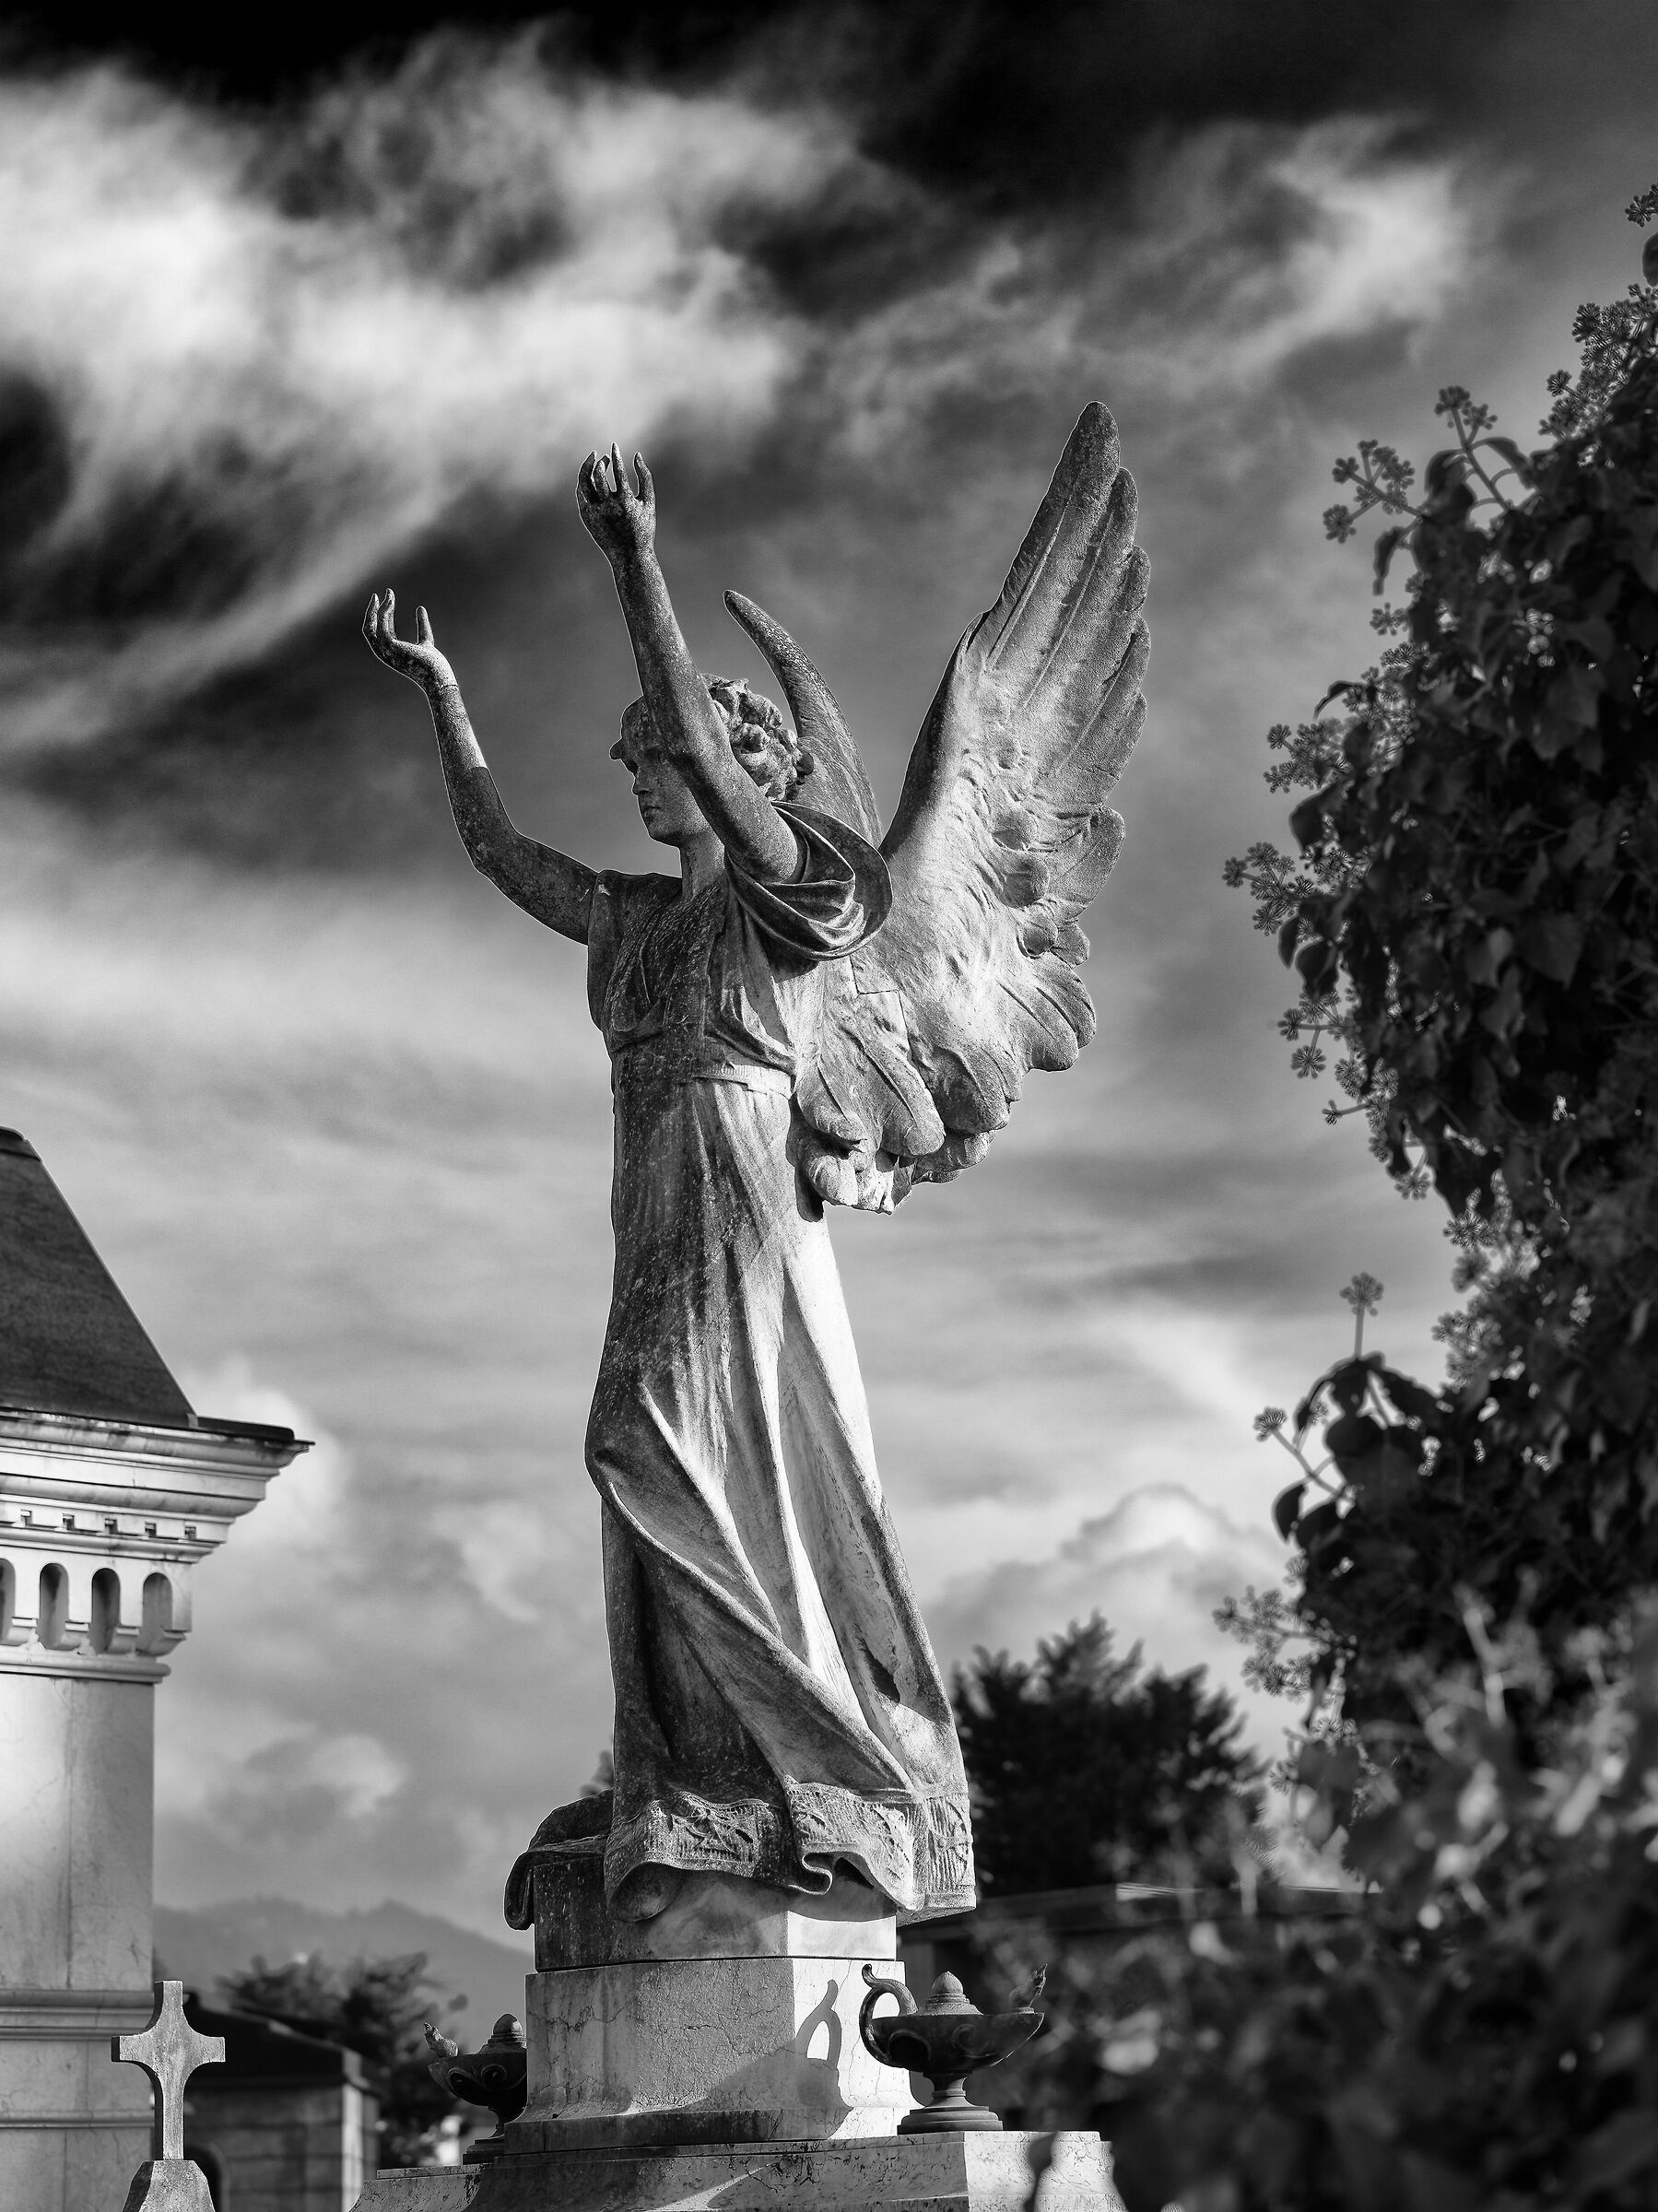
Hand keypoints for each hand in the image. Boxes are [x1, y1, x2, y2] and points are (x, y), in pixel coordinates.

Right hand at [362, 589, 454, 689]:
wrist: (438, 677)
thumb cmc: (434, 665)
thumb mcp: (426, 640)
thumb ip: (423, 626)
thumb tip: (420, 608)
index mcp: (391, 652)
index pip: (381, 630)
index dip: (383, 613)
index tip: (389, 598)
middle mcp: (384, 652)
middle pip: (369, 628)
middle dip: (373, 610)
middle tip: (381, 593)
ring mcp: (385, 651)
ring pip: (371, 626)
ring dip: (379, 608)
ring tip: (389, 593)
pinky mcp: (390, 646)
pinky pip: (381, 624)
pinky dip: (384, 611)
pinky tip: (391, 601)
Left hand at [577, 444, 655, 568]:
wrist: (629, 557)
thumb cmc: (642, 528)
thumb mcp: (649, 503)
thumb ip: (645, 477)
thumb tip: (636, 455)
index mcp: (625, 502)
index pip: (617, 471)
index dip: (615, 455)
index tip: (614, 446)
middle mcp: (608, 507)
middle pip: (598, 475)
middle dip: (601, 462)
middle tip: (605, 458)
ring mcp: (595, 513)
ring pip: (584, 483)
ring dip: (587, 469)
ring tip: (594, 461)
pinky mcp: (586, 517)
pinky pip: (581, 494)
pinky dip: (585, 482)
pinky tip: (591, 478)